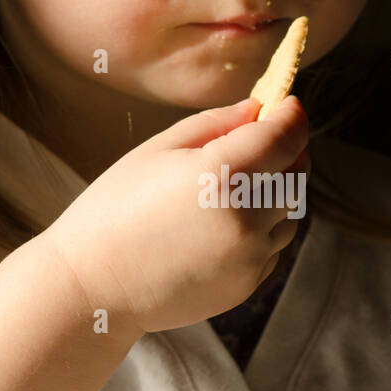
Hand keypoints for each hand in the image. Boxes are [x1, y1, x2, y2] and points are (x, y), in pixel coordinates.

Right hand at [44, 95, 309, 334]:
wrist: (93, 286)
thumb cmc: (113, 210)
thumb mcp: (157, 151)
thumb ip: (215, 125)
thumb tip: (258, 110)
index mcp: (221, 175)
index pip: (286, 136)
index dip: (292, 115)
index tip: (286, 104)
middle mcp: (246, 218)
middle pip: (297, 173)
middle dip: (289, 149)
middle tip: (265, 138)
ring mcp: (250, 256)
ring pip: (291, 212)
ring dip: (278, 191)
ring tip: (238, 184)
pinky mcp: (247, 284)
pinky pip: (274, 246)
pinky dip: (264, 227)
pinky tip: (225, 223)